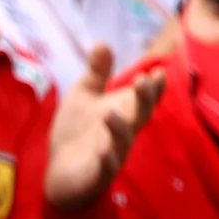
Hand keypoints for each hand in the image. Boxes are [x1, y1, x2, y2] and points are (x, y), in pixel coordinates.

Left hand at [45, 41, 165, 209]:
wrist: (60, 173)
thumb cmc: (77, 132)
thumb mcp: (84, 97)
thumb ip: (96, 74)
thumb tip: (102, 42)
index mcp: (124, 112)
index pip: (145, 98)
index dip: (154, 87)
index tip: (157, 72)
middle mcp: (124, 133)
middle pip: (141, 115)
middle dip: (144, 99)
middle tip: (142, 80)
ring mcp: (112, 154)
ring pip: (123, 142)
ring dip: (120, 127)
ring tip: (110, 112)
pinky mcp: (97, 175)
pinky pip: (106, 168)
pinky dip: (106, 160)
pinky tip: (103, 151)